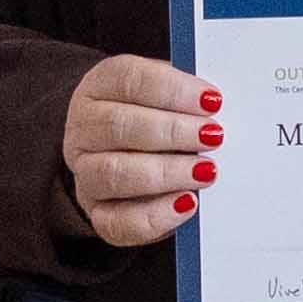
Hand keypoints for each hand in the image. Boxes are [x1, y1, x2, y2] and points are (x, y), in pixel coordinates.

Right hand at [65, 54, 217, 248]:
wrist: (128, 158)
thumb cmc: (155, 119)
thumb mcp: (166, 97)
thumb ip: (187, 98)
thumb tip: (218, 106)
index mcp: (100, 87)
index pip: (128, 79)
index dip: (172, 90)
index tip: (212, 101)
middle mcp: (83, 129)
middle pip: (119, 125)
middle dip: (173, 131)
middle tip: (214, 137)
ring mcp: (85, 174)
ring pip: (114, 173)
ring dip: (167, 172)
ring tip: (206, 171)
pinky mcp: (98, 214)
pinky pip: (119, 222)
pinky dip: (157, 215)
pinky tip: (188, 203)